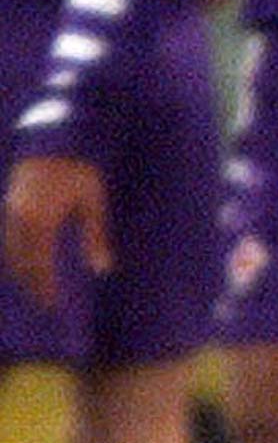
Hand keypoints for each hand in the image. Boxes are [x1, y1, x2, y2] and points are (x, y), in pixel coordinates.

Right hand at [4, 156, 112, 308]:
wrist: (56, 137)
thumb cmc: (80, 168)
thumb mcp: (93, 201)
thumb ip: (96, 236)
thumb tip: (103, 269)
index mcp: (40, 221)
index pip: (39, 266)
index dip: (45, 288)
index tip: (53, 305)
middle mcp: (20, 219)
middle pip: (21, 263)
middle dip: (32, 284)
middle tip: (44, 302)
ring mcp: (11, 211)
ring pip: (10, 252)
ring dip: (21, 271)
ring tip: (35, 287)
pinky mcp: (9, 204)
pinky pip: (8, 238)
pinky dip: (16, 254)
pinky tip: (26, 262)